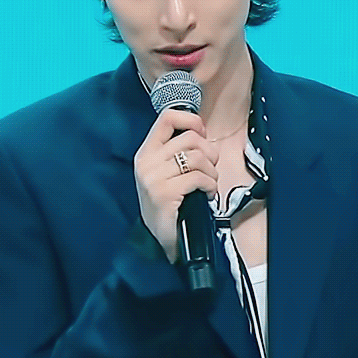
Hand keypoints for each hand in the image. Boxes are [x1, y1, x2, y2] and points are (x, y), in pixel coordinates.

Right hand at [133, 109, 219, 261]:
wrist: (159, 239)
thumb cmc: (168, 205)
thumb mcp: (166, 173)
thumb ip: (177, 151)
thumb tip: (202, 133)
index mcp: (146, 153)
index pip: (167, 118)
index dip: (191, 120)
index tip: (202, 134)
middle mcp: (147, 162)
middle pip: (190, 138)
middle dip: (209, 152)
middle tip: (210, 169)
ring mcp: (154, 178)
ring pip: (197, 158)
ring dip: (211, 172)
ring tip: (208, 184)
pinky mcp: (164, 193)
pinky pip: (199, 177)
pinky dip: (210, 185)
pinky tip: (207, 194)